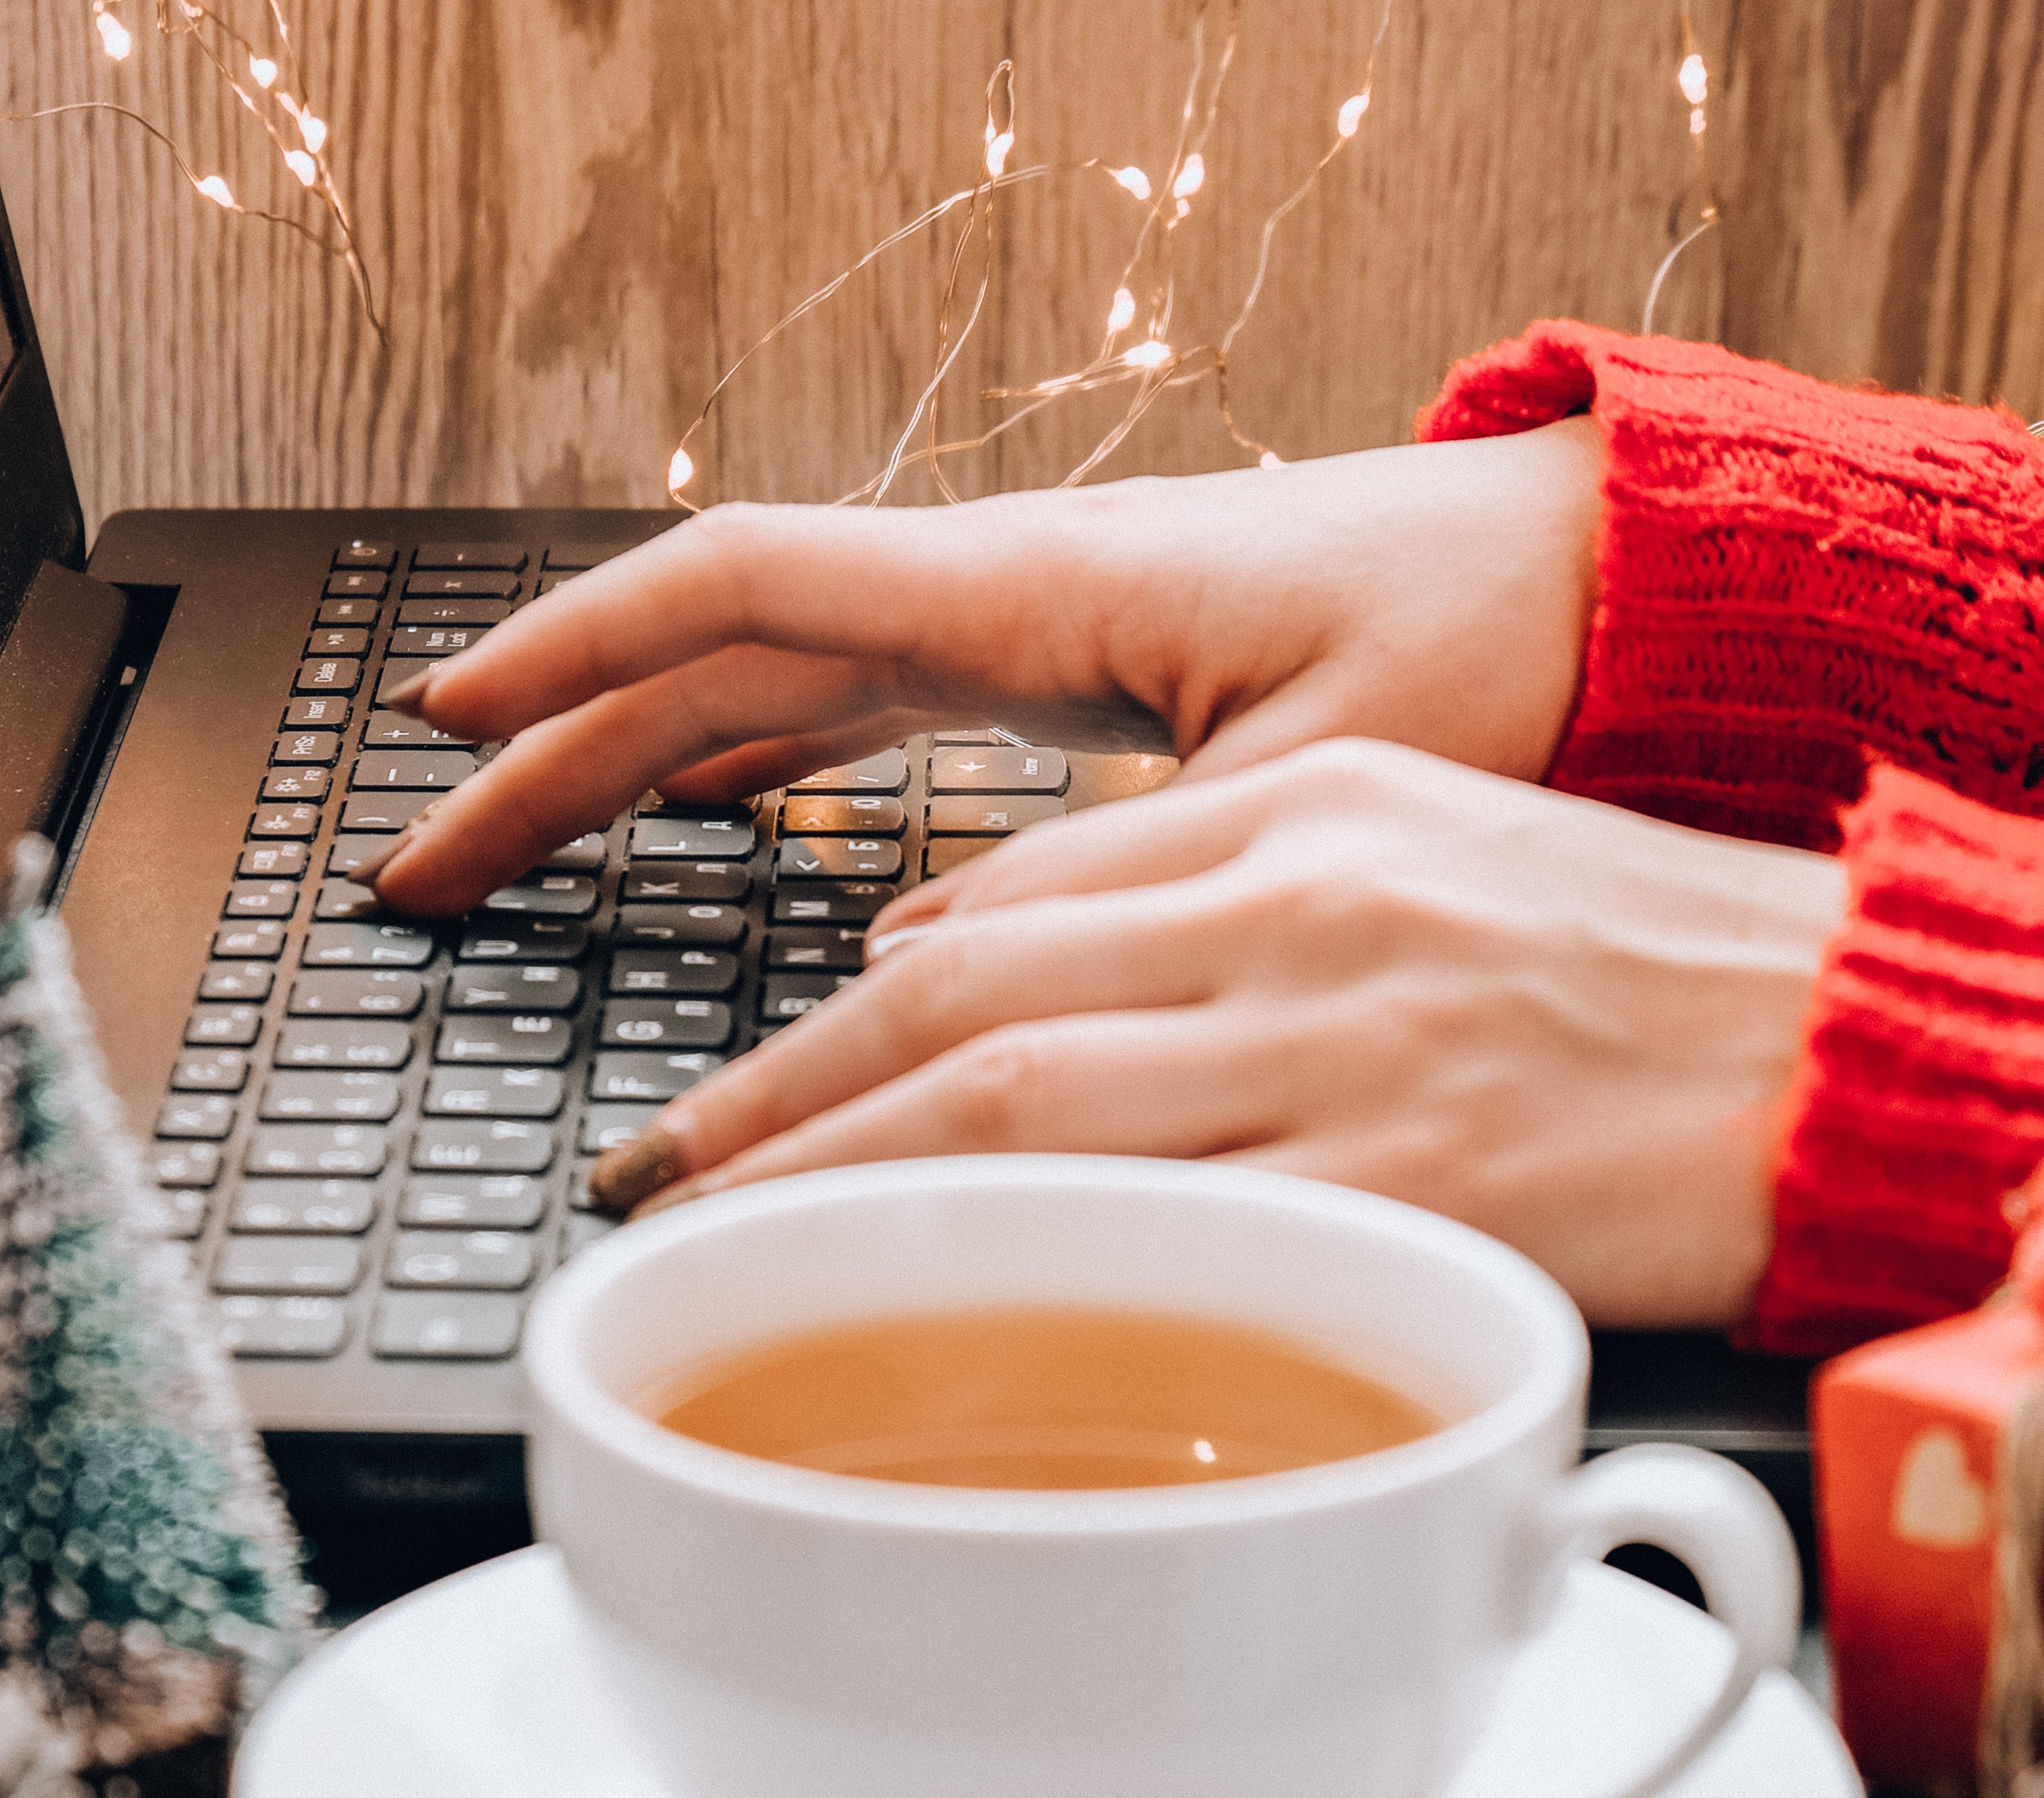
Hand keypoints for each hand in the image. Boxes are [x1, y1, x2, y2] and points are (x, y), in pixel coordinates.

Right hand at [364, 419, 1602, 914]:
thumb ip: (1126, 871)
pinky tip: (712, 818)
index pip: (744, 588)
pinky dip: (762, 763)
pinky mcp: (1072, 684)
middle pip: (716, 652)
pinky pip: (865, 714)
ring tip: (513, 845)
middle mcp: (1004, 596)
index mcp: (1038, 587)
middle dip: (558, 747)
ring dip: (634, 761)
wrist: (1618, 589)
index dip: (578, 652)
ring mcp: (1027, 636)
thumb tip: (918, 964)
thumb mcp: (1319, 780)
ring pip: (775, 685)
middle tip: (425, 850)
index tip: (448, 717)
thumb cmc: (1499, 648)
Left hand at [591, 739, 1850, 1328]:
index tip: (743, 1092)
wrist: (1865, 1042)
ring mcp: (1350, 1052)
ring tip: (723, 1255)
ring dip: (844, 1189)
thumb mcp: (1411, 854)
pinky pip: (1169, 1239)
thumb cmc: (1634, 971)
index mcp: (1300, 815)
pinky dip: (1028, 1276)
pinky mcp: (1415, 1191)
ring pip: (1020, 1112)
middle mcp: (1300, 911)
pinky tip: (939, 1319)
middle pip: (962, 1003)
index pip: (997, 908)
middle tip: (657, 1182)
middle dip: (780, 1104)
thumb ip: (1192, 891)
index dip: (835, 1013)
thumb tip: (969, 960)